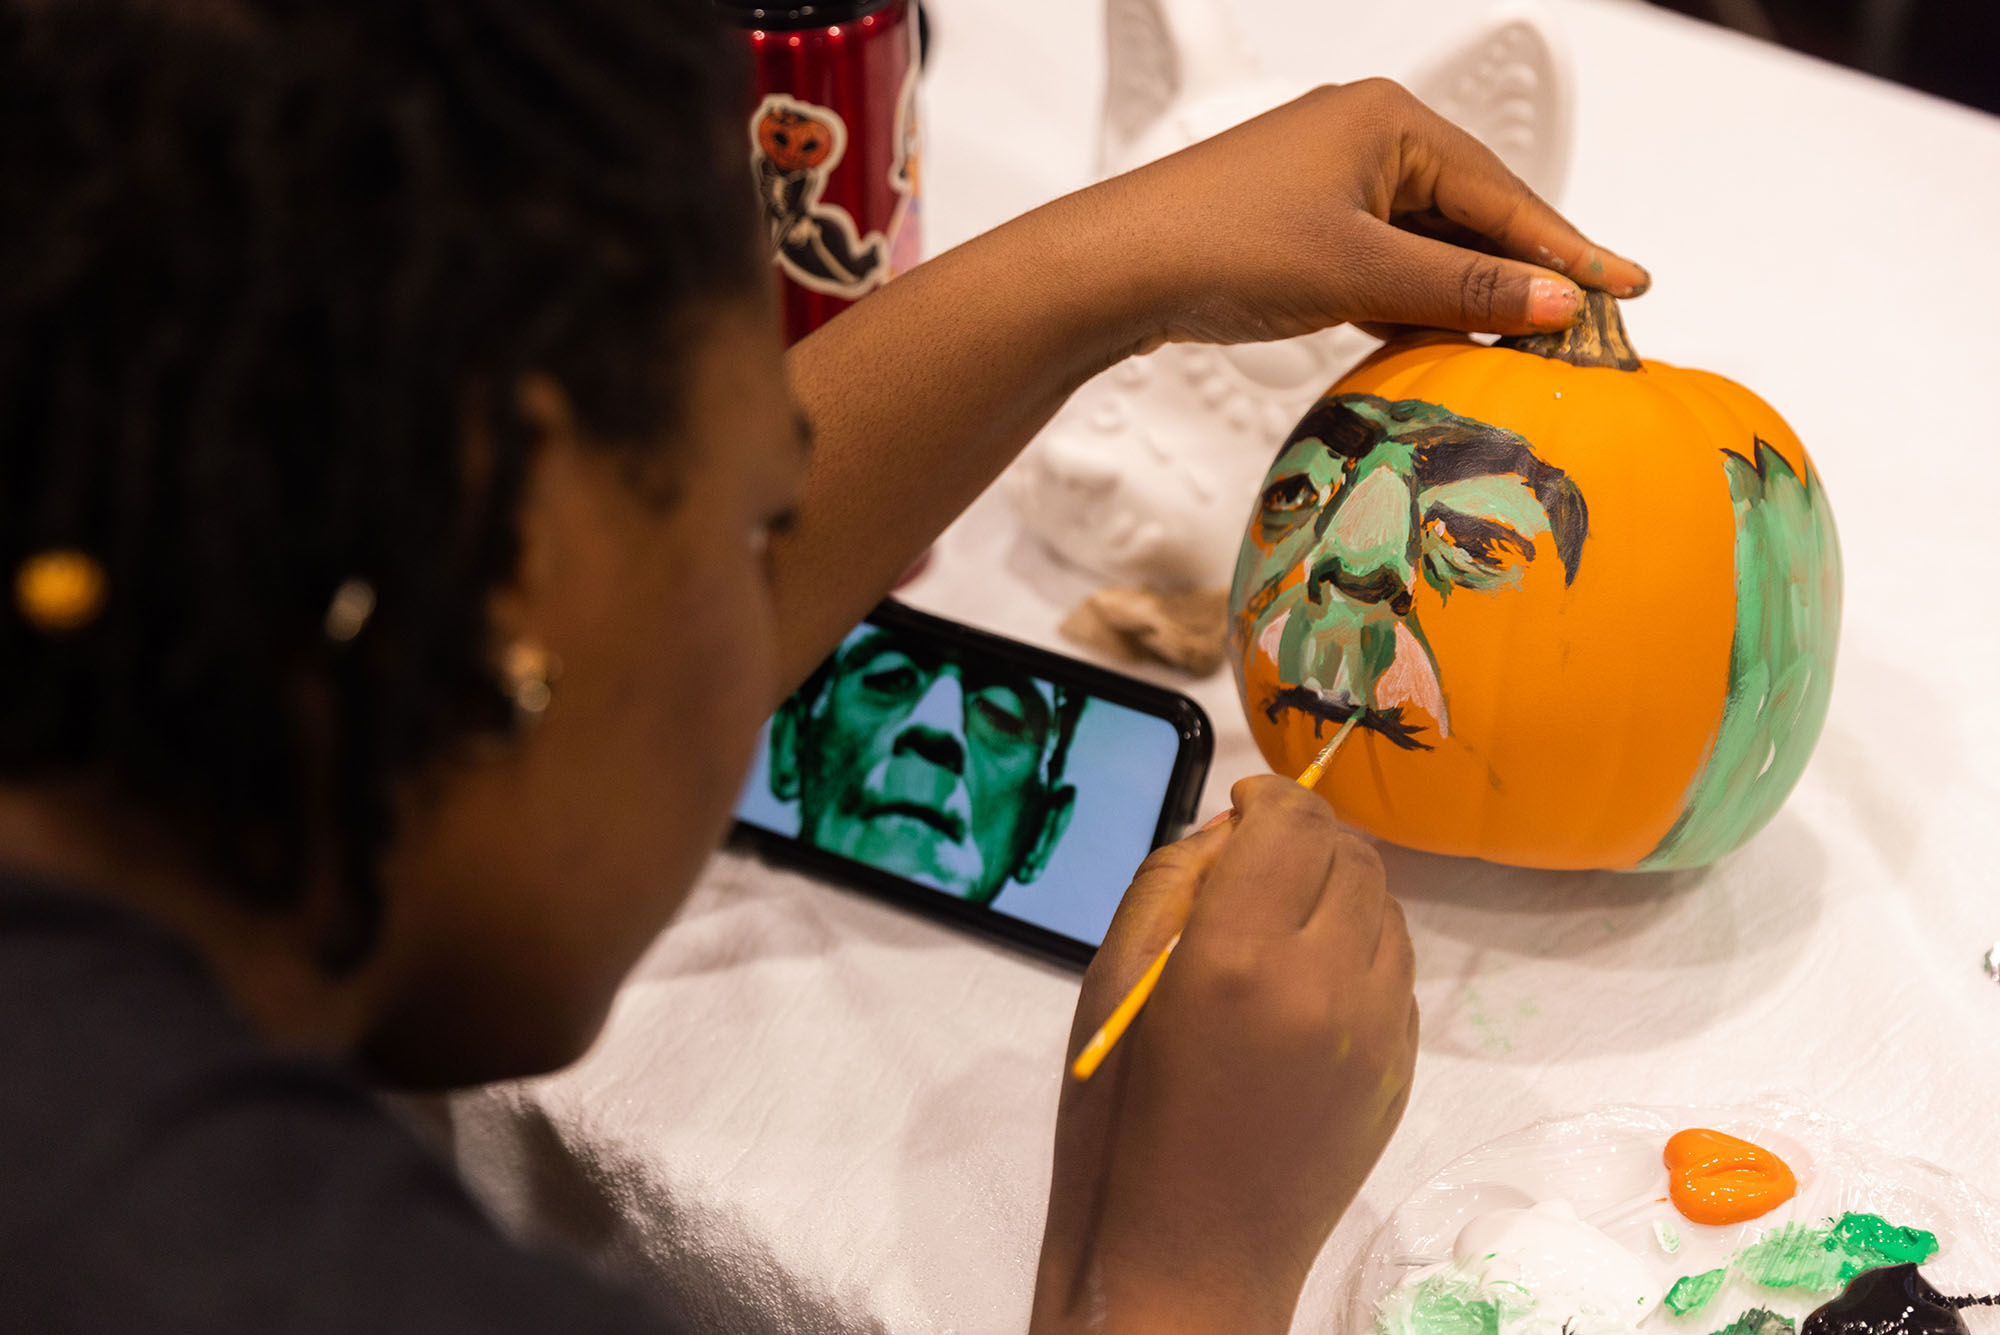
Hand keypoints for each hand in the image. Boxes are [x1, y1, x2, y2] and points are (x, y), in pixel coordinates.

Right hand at [1029, 776, 1418, 1334]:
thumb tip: (1231, 829)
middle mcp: (1323, 985)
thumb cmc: (1120, 1122)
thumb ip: (1171, 882)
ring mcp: (1376, 1034)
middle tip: (1261, 849)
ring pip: (1387, 909)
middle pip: (1352, 856)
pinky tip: (1308, 977)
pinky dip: (1361, 948)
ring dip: (1341, 888)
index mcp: (1236, 957)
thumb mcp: (1110, 982)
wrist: (1185, 1259)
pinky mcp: (1400, 1072)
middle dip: (1307, 836)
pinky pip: (1398, 972)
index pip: (1291, 824)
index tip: (1245, 798)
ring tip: (1284, 913)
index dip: (1271, 795)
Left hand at [1098, 78, 1648, 349]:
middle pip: (1469, 214)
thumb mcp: (1362, 272)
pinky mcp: (1298, 227)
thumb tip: (1560, 303)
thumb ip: (1464, 288)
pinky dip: (1411, 302)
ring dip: (1464, 295)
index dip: (1568, 249)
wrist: (1113, 269)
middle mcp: (1364, 137)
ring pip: (1423, 244)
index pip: (1503, 194)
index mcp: (1389, 120)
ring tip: (1522, 348)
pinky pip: (1380, 263)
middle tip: (1586, 327)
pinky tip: (1437, 342)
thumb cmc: (1228, 248)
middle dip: (1520, 274)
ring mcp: (1328, 182)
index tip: (1630, 287)